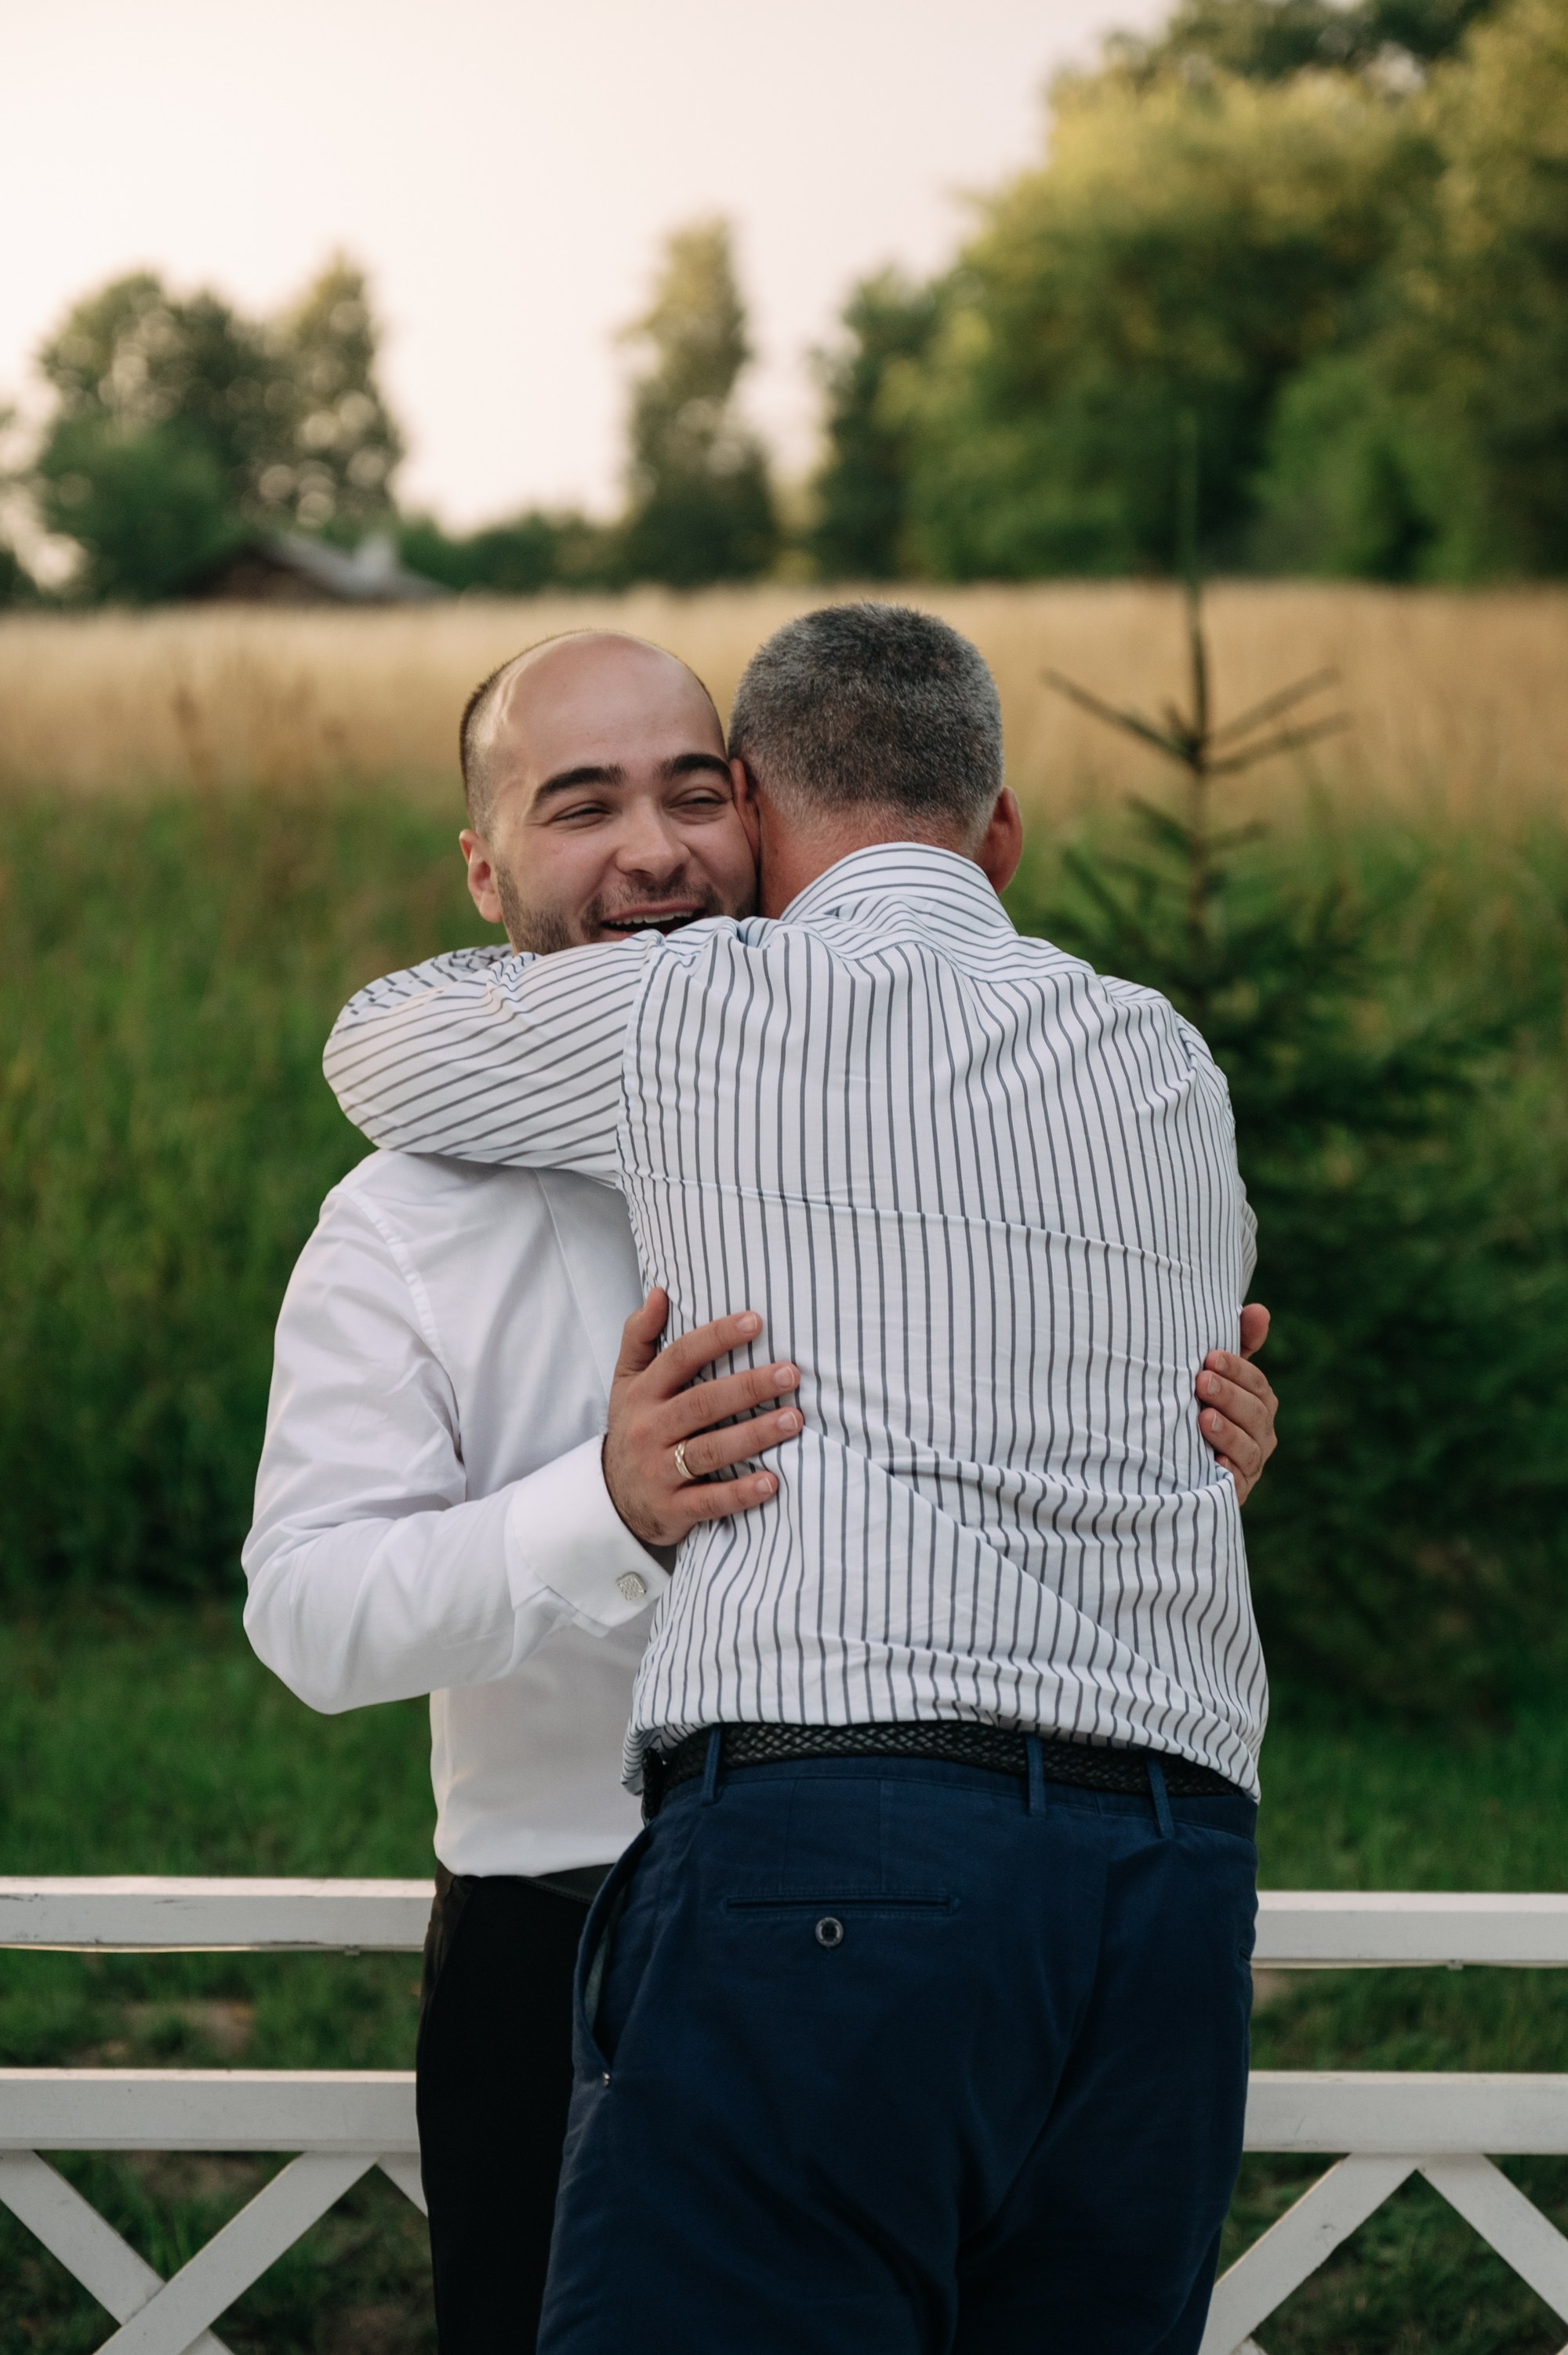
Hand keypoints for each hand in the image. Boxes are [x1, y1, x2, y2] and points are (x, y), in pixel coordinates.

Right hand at [603, 1290, 801, 1549]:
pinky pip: (710, 1500)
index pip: (680, 1358)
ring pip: (710, 1450)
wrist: (612, 1499)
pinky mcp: (673, 1508)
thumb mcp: (627, 1382)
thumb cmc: (633, 1428)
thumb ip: (640, 1336)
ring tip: (793, 1420)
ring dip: (754, 1435)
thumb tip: (659, 1292)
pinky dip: (741, 1493)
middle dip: (748, 1387)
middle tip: (790, 1373)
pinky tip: (772, 1482)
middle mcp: (649, 1429)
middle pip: (701, 1403)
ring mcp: (660, 1471)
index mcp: (643, 1394)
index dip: (716, 1338)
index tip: (756, 1321)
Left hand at [1197, 1302, 1277, 1506]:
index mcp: (1259, 1404)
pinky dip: (1228, 1474)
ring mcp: (1249, 1466)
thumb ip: (1238, 1344)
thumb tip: (1260, 1310)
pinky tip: (1213, 1464)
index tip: (1210, 1357)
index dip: (1238, 1370)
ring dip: (1227, 1433)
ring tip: (1202, 1418)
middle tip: (1201, 1381)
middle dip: (1229, 1396)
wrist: (1171, 1461)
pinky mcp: (1233, 1492)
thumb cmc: (1197, 1403)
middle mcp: (1261, 1435)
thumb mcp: (1214, 1374)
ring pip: (1249, 1450)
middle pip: (1256, 1415)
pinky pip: (1237, 1485)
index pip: (1258, 1385)